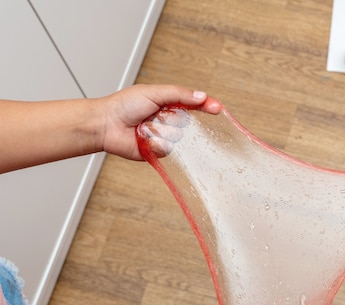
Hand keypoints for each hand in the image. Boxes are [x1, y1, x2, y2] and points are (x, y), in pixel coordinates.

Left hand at [97, 84, 221, 160]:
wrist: (105, 125)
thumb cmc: (124, 105)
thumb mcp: (153, 92)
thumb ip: (179, 94)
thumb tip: (201, 96)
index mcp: (170, 103)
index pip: (196, 104)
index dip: (208, 106)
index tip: (218, 108)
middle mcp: (170, 120)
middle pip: (189, 122)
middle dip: (175, 119)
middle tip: (159, 115)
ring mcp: (166, 136)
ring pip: (179, 137)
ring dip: (162, 131)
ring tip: (146, 126)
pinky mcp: (159, 151)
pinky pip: (169, 149)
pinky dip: (157, 143)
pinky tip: (144, 138)